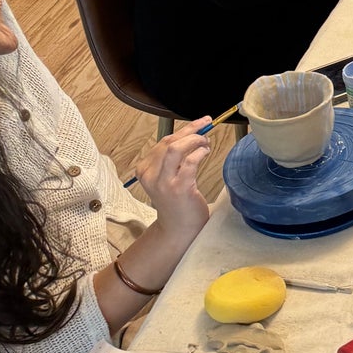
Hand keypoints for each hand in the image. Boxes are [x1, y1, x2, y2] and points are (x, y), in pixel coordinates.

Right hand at [132, 122, 211, 246]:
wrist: (179, 229)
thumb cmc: (177, 201)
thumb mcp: (168, 177)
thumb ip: (175, 158)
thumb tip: (195, 133)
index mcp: (145, 170)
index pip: (164, 142)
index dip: (185, 130)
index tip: (200, 123)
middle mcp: (150, 175)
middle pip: (169, 142)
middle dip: (191, 131)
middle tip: (207, 128)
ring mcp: (163, 182)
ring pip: (176, 148)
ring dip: (195, 140)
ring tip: (206, 143)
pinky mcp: (179, 188)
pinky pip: (190, 161)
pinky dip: (200, 152)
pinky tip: (206, 153)